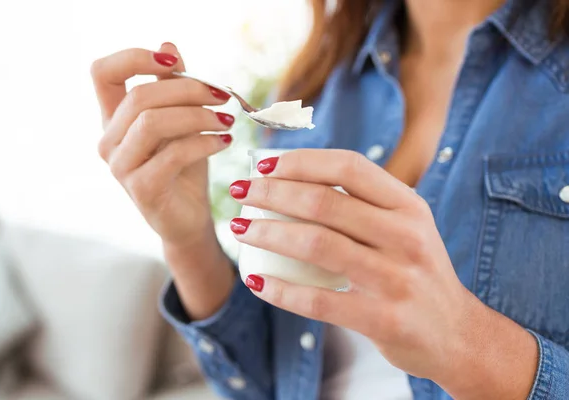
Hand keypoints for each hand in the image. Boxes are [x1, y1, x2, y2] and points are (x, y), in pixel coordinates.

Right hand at [91, 42, 233, 247]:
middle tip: (223, 96)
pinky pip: (173, 153)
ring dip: (198, 115)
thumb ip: (172, 88)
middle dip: (188, 90)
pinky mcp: (141, 188)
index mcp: (113, 119)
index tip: (174, 63)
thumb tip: (169, 46)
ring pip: (153, 122)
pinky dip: (204, 142)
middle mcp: (108, 141)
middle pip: (140, 96)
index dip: (134, 57)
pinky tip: (224, 141)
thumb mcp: (181, 122)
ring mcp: (121, 166)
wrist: (188, 219)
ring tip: (226, 120)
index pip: (102, 72)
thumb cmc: (184, 167)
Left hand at [228, 149, 537, 398]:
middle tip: (240, 193)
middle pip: (324, 203)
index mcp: (409, 206)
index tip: (263, 164)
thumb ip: (363, 205)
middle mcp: (406, 236)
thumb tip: (295, 178)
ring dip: (267, 233)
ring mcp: (397, 279)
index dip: (300, 161)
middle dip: (271, 193)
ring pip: (316, 245)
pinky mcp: (384, 319)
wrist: (457, 334)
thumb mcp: (405, 228)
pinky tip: (256, 281)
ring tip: (239, 229)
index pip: (348, 167)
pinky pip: (318, 301)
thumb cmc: (416, 272)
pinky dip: (280, 290)